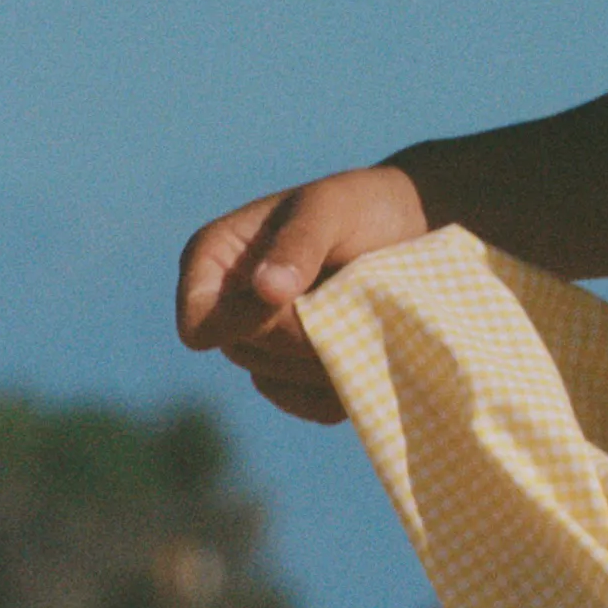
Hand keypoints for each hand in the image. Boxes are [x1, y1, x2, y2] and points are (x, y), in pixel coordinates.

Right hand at [176, 165, 431, 422]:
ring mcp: (260, 344)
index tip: (292, 301)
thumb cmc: (359, 205)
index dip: (238, 324)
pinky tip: (367, 350)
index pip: (199, 320)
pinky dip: (339, 384)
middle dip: (299, 335)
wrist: (408, 227)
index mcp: (212, 260)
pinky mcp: (296, 372)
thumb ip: (299, 243)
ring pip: (275, 380)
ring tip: (363, 313)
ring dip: (323, 358)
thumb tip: (266, 292)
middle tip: (350, 297)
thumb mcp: (331, 209)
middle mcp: (226, 306)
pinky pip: (307, 403)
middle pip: (242, 352)